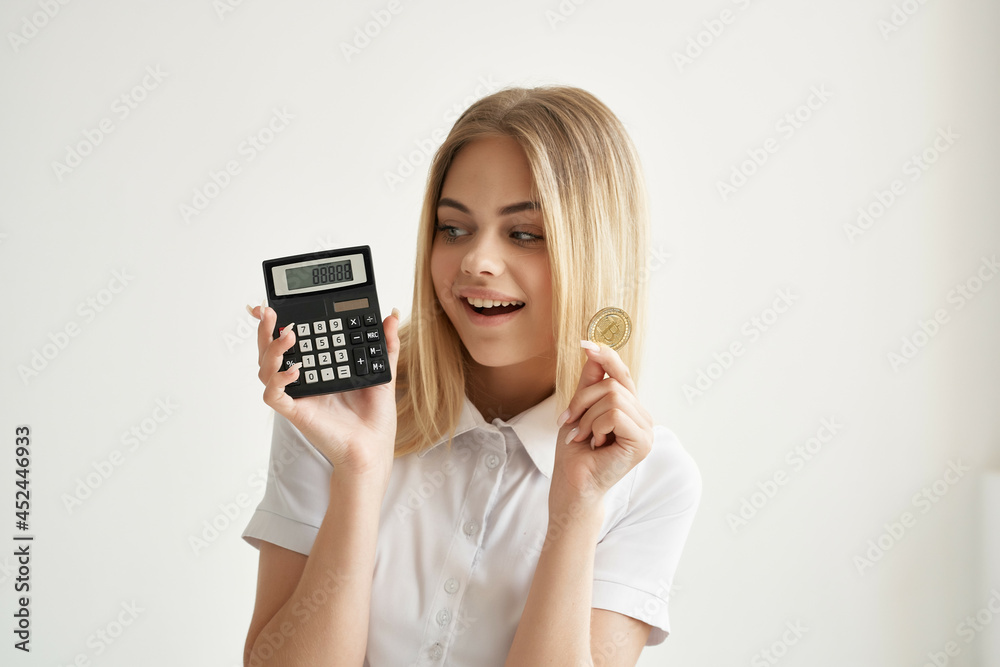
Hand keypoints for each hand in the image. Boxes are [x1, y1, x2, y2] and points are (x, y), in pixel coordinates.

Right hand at [250, 304, 400, 481]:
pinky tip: (295, 370)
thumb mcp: (382, 373)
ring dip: (271, 349)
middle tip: (268, 311)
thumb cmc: (374, 418)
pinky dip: (279, 380)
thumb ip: (384, 345)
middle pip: (269, 351)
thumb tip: (391, 316)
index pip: (289, 342)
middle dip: (264, 329)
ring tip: (290, 336)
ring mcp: (297, 396)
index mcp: (317, 368)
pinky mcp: (296, 412)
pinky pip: (274, 395)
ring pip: (265, 369)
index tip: (273, 305)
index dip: (276, 325)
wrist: (374, 447)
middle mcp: (302, 380)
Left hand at [551, 341, 653, 507]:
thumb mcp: (579, 409)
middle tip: (569, 422)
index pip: (621, 374)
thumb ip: (590, 382)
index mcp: (630, 409)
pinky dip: (596, 426)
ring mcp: (646, 430)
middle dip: (583, 400)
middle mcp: (642, 417)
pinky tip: (595, 443)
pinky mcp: (643, 442)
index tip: (586, 343)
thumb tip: (593, 349)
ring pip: (613, 397)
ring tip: (583, 437)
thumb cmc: (575, 451)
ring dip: (587, 417)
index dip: (607, 356)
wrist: (573, 483)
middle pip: (612, 384)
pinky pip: (615, 414)